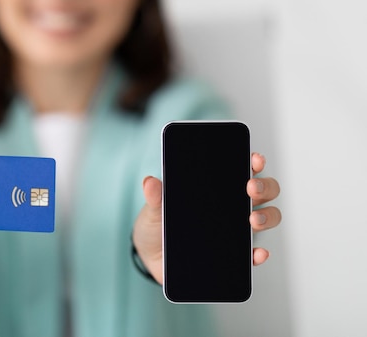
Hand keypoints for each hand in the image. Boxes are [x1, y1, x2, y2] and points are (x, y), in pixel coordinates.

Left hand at [132, 152, 281, 284]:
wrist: (152, 257)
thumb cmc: (158, 226)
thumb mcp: (154, 209)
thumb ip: (155, 196)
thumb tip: (150, 182)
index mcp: (217, 188)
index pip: (242, 168)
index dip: (253, 161)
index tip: (254, 159)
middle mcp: (232, 205)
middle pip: (264, 191)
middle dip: (264, 186)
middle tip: (251, 187)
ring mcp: (236, 229)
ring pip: (267, 217)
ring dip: (266, 216)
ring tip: (252, 219)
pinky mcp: (234, 255)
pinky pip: (254, 254)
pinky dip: (259, 254)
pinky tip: (257, 253)